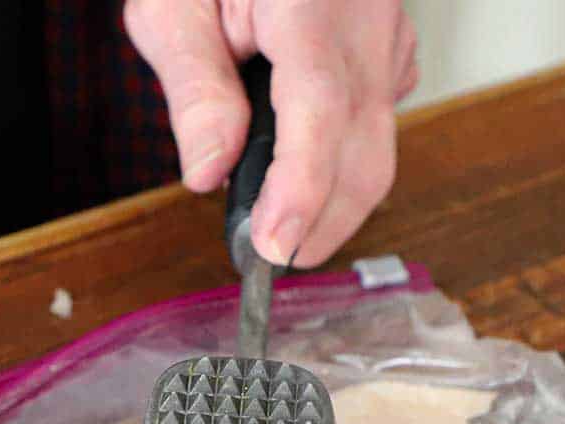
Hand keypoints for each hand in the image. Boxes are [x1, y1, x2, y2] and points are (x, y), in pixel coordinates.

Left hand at [125, 0, 417, 266]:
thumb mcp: (172, 7)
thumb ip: (193, 90)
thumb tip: (208, 172)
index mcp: (310, 0)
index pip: (320, 109)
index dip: (301, 188)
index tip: (273, 244)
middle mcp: (366, 20)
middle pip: (364, 151)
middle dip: (319, 223)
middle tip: (265, 256)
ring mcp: (389, 38)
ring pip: (378, 150)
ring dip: (330, 203)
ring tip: (275, 221)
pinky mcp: (393, 55)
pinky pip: (380, 129)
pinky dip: (343, 166)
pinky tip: (302, 167)